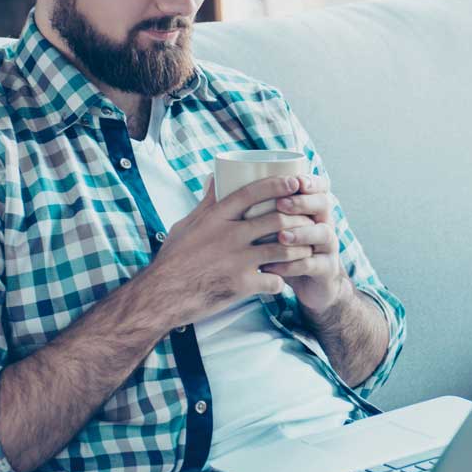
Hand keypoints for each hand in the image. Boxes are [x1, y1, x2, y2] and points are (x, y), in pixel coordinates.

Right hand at [143, 173, 316, 327]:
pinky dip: (282, 282)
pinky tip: (282, 281)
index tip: (295, 182)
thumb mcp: (187, 224)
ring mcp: (237, 260)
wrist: (162, 296)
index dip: (277, 184)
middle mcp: (229, 235)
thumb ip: (207, 203)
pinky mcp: (242, 285)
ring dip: (299, 249)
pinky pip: (275, 281)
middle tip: (309, 219)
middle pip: (276, 219)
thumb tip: (215, 176)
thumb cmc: (173, 259)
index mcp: (216, 217)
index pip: (252, 192)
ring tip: (306, 250)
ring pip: (284, 250)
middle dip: (299, 217)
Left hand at [258, 174, 347, 312]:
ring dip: (301, 234)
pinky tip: (274, 267)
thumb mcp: (269, 224)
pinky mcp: (325, 269)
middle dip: (303, 203)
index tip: (295, 180)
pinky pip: (312, 265)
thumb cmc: (279, 247)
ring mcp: (327, 246)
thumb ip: (248, 203)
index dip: (311, 181)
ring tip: (281, 236)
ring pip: (322, 234)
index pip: (320, 186)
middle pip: (324, 204)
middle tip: (281, 204)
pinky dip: (294, 265)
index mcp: (311, 206)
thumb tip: (212, 178)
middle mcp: (323, 222)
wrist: (307, 283)